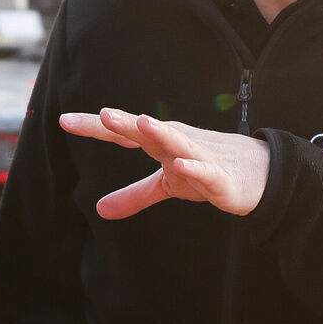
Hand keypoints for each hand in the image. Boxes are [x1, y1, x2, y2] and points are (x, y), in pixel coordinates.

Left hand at [61, 108, 270, 218]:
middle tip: (103, 113)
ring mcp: (199, 157)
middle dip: (126, 123)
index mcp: (161, 142)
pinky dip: (193, 168)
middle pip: (148, 131)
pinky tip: (179, 164)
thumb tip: (99, 210)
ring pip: (178, 143)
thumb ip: (134, 195)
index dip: (95, 126)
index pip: (124, 133)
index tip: (65, 120)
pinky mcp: (220, 177)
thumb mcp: (166, 185)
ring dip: (161, 133)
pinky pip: (205, 172)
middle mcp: (177, 142)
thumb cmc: (207, 170)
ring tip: (142, 123)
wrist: (258, 174)